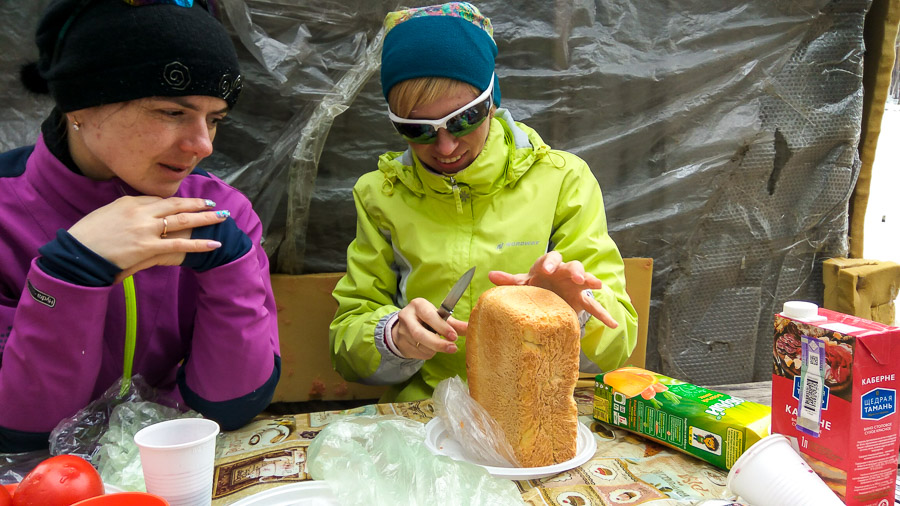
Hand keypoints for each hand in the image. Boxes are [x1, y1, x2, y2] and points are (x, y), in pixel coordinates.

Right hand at [67, 196, 227, 281]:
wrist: (77, 255)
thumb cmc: (86, 238)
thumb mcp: (105, 216)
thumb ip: (125, 213)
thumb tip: (138, 216)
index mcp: (128, 202)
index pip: (157, 199)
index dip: (175, 202)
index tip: (187, 202)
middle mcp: (140, 212)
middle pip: (175, 204)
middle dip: (196, 203)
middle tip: (212, 203)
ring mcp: (145, 229)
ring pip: (183, 221)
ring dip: (205, 218)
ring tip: (222, 217)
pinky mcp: (148, 247)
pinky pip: (180, 245)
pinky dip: (199, 244)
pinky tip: (214, 243)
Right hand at [392, 297, 465, 358]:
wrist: (404, 327)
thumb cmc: (426, 319)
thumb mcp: (439, 316)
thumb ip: (454, 324)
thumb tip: (470, 328)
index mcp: (418, 305)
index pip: (429, 316)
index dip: (442, 327)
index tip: (454, 336)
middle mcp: (407, 317)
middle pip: (420, 334)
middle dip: (438, 343)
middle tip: (453, 348)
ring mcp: (402, 332)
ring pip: (421, 345)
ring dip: (435, 349)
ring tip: (442, 346)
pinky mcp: (402, 344)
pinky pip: (419, 353)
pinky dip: (429, 353)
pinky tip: (431, 349)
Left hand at [488, 251, 618, 327]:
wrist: (546, 296)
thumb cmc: (534, 286)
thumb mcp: (522, 284)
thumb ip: (509, 281)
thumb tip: (490, 275)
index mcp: (548, 266)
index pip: (550, 259)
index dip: (549, 262)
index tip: (546, 269)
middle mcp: (564, 273)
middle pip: (572, 266)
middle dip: (575, 270)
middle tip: (577, 277)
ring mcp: (575, 286)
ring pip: (586, 280)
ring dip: (591, 281)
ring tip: (596, 286)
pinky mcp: (582, 300)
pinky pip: (595, 307)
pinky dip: (604, 315)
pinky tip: (612, 324)